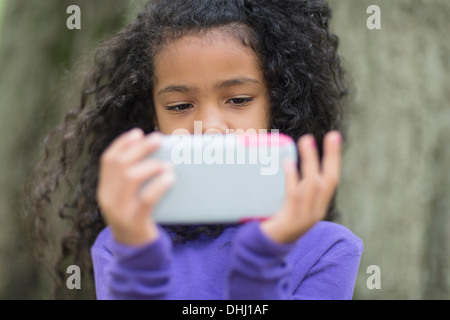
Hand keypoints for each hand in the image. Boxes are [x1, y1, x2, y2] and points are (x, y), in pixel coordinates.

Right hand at [96, 128, 174, 245]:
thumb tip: (155, 153)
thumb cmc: (137, 217)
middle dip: (139, 148)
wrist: (134, 251)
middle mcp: (108, 198)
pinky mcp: (135, 221)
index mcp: (104, 189)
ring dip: (150, 165)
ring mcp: (120, 210)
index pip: (108, 160)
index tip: (138, 133)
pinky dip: (159, 185)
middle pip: (120, 164)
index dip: (122, 143)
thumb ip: (133, 179)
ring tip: (166, 164)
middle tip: (157, 139)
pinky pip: (147, 199)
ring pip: (131, 178)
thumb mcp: (127, 198)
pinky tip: (169, 178)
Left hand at [261, 131, 341, 243]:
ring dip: (310, 162)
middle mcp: (316, 211)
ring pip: (312, 185)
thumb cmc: (277, 221)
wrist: (267, 249)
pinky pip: (294, 196)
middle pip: (328, 180)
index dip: (334, 158)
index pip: (332, 179)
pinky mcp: (290, 221)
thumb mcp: (291, 203)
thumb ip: (293, 184)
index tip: (334, 136)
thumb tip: (285, 157)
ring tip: (305, 141)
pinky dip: (292, 178)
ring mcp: (304, 217)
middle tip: (329, 135)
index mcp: (319, 206)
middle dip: (330, 156)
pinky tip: (288, 164)